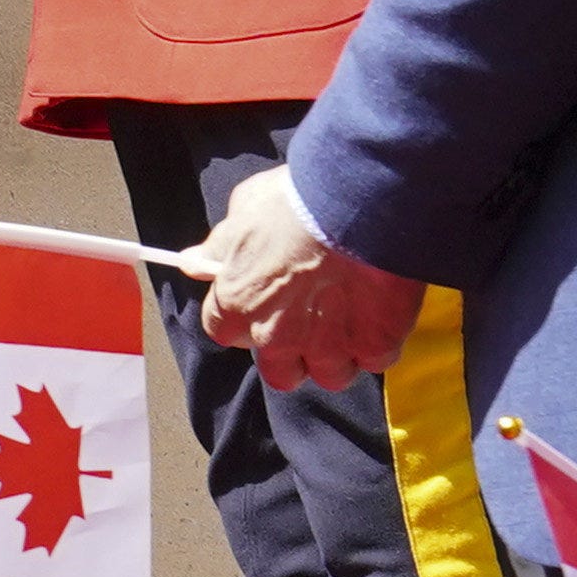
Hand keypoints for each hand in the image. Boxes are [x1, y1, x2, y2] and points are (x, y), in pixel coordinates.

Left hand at [179, 165, 422, 390]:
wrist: (360, 203)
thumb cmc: (297, 201)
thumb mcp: (244, 209)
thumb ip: (220, 246)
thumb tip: (195, 261)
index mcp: (238, 303)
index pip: (225, 333)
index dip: (243, 321)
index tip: (259, 306)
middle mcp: (277, 335)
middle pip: (280, 373)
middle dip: (293, 354)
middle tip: (310, 322)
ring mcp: (327, 346)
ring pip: (330, 374)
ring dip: (338, 355)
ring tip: (349, 321)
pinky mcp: (374, 345)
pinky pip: (375, 360)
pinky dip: (378, 342)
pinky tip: (380, 314)